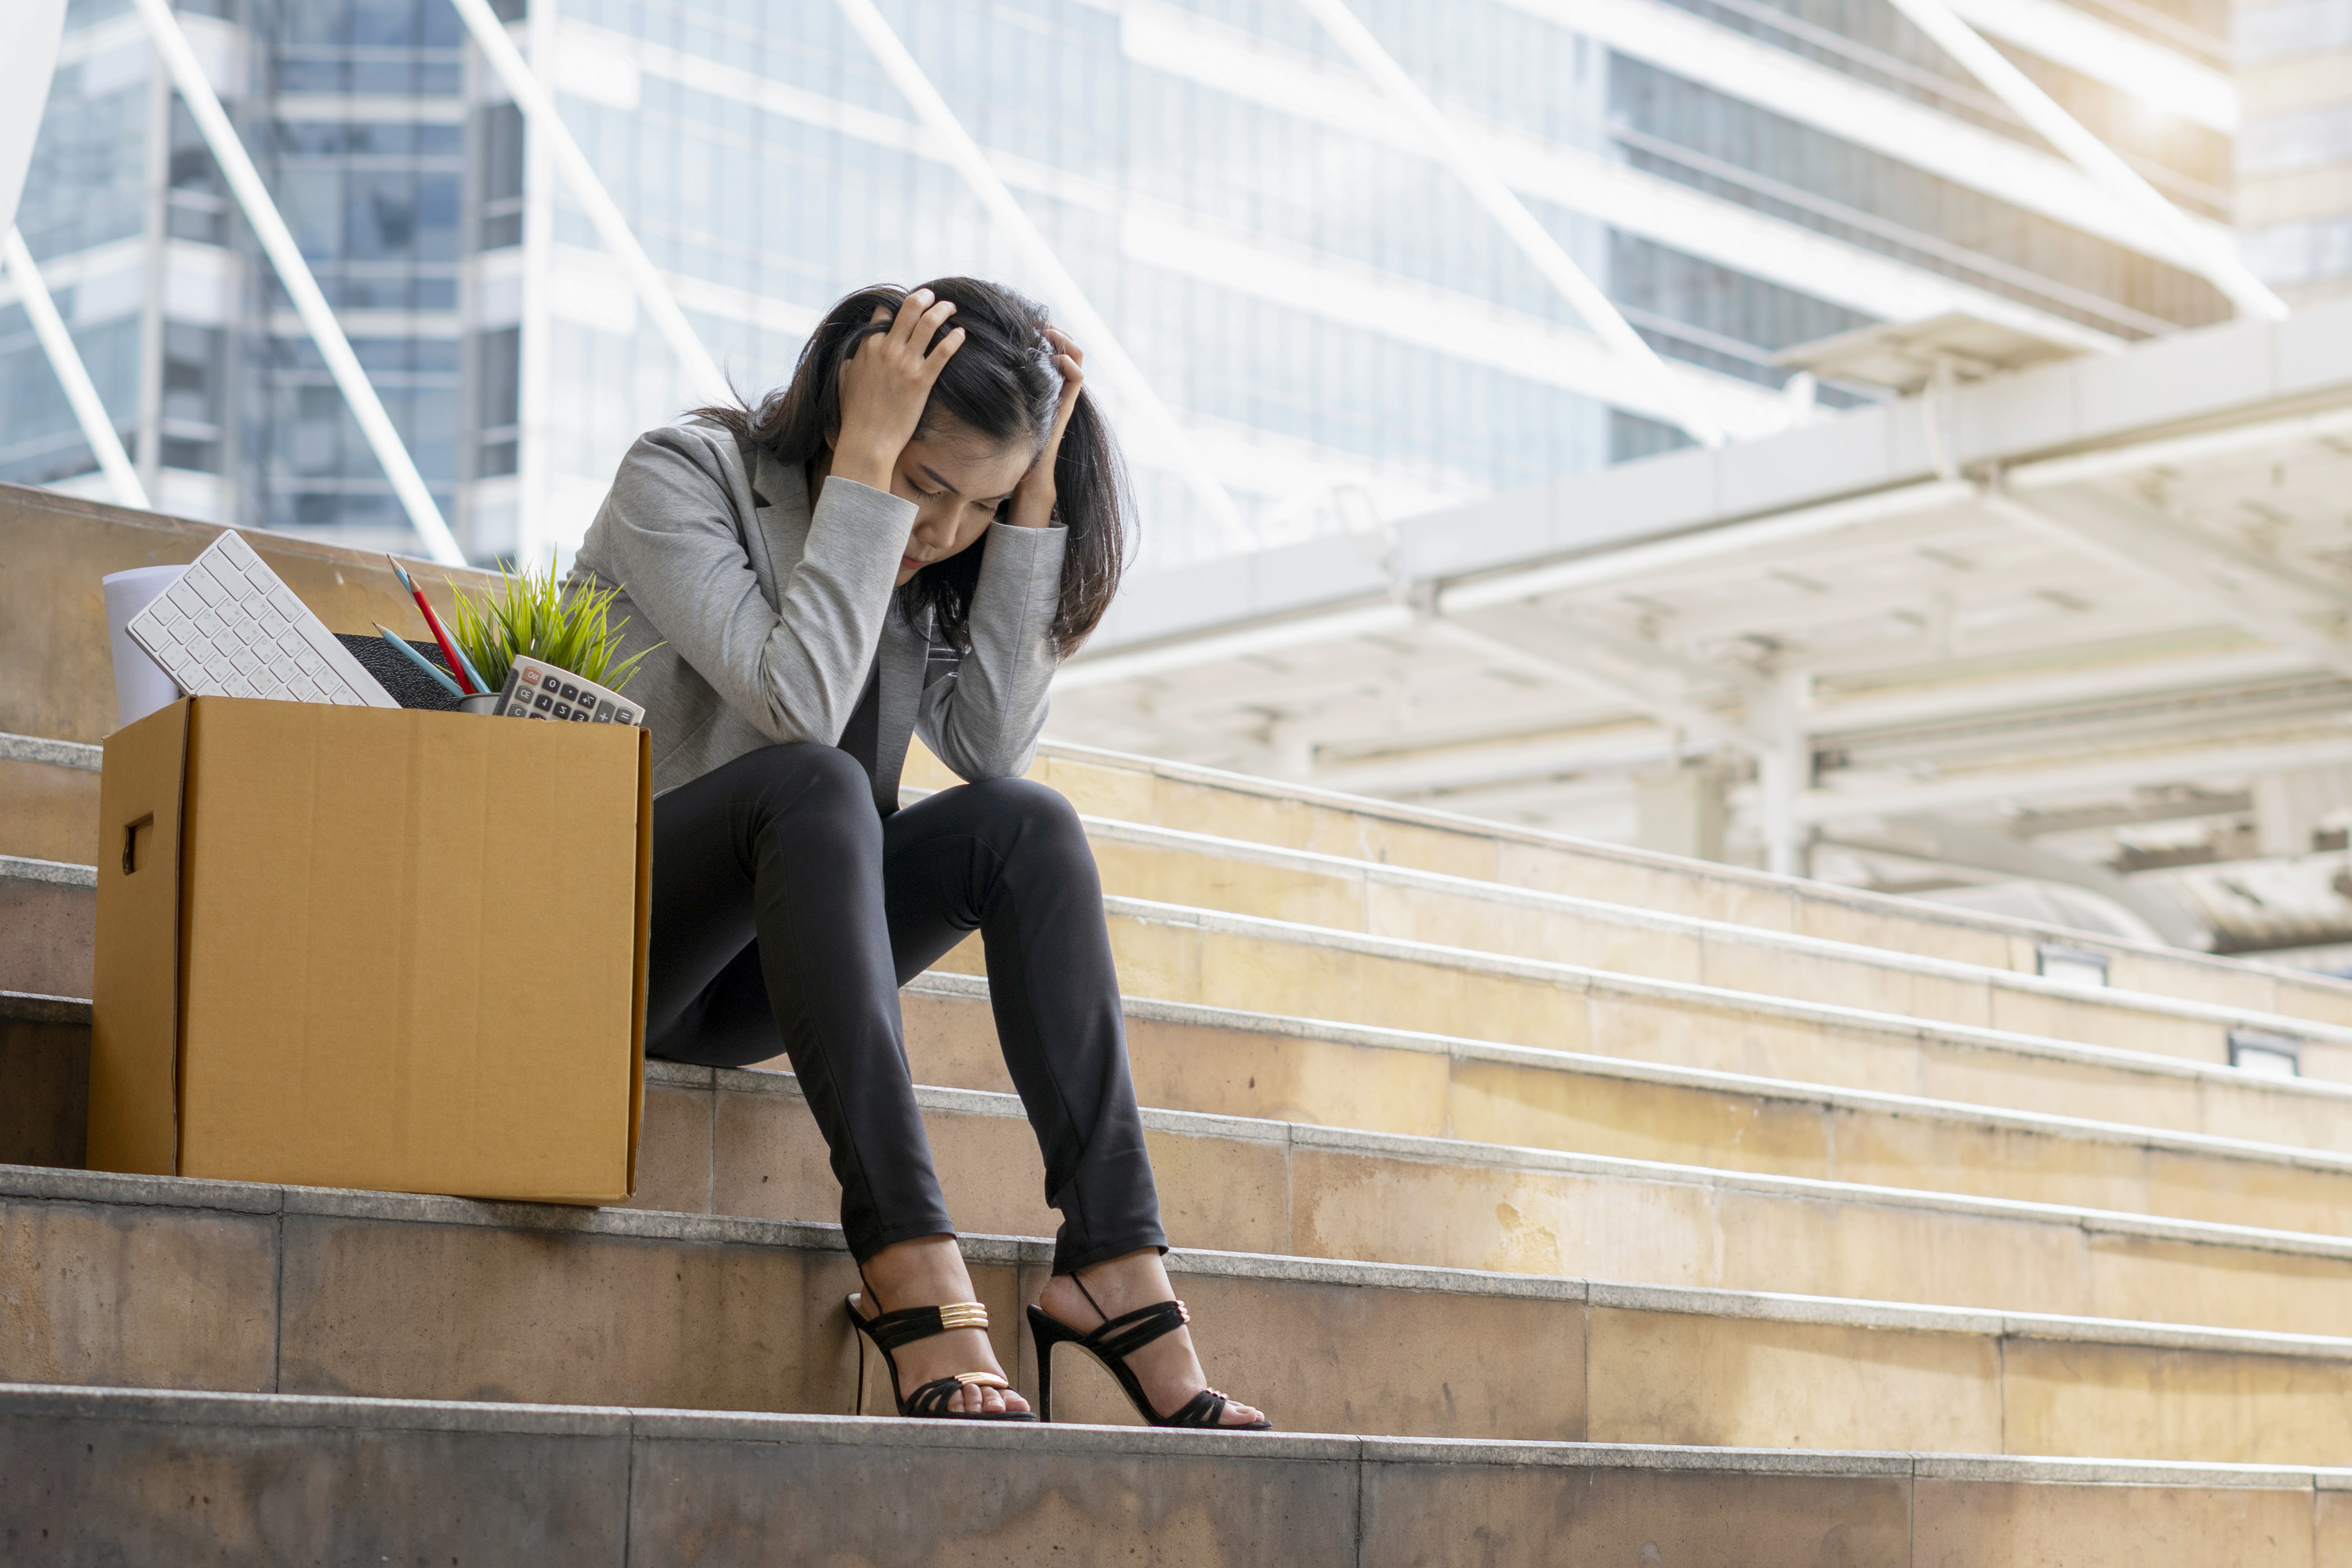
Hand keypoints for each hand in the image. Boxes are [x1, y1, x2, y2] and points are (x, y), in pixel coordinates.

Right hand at [831, 288, 963, 491]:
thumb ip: (852, 361)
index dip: (897, 304)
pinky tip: (961, 334)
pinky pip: (942, 352)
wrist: (867, 439)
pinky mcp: (922, 381)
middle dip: (923, 297)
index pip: (884, 312)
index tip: (908, 304)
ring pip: (928, 324)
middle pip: (909, 309)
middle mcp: (887, 349)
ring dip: (942, 311)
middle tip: (932, 295)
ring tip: (950, 307)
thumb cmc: (854, 413)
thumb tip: (855, 356)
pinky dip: (954, 339)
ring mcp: (905, 364)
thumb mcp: (844, 380)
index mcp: (867, 346)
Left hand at [1004, 327, 1082, 528]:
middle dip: (1055, 330)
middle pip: (1065, 347)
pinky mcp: (1066, 408)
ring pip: (1076, 357)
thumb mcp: (994, 410)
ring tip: (1049, 332)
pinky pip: (1078, 379)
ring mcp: (1062, 396)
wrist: (1026, 477)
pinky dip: (1070, 363)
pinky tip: (1056, 358)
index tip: (1024, 320)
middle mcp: (1054, 386)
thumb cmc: (1007, 445)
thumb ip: (985, 392)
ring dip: (1066, 341)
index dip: (1041, 330)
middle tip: (1038, 321)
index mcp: (1038, 384)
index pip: (1047, 348)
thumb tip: (958, 369)